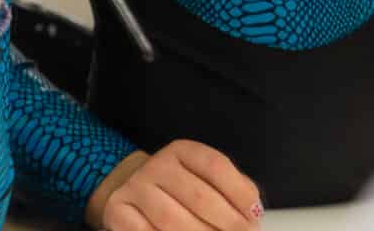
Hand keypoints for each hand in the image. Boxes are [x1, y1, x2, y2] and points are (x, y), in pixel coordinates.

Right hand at [89, 142, 262, 229]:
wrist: (129, 188)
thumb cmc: (177, 187)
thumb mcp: (203, 177)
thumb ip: (231, 188)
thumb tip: (254, 211)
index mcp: (182, 151)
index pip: (215, 166)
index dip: (239, 193)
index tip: (254, 216)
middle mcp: (157, 165)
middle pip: (199, 197)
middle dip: (226, 224)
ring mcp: (136, 188)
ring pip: (173, 220)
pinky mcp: (118, 211)